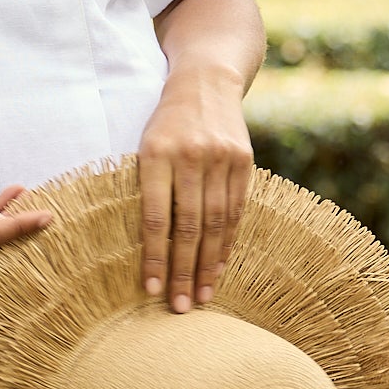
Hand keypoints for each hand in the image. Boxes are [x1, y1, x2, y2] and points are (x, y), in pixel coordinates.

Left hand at [138, 78, 253, 311]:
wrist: (206, 81)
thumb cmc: (165, 123)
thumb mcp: (144, 146)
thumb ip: (147, 189)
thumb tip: (146, 249)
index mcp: (156, 153)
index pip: (156, 217)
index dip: (155, 257)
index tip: (151, 290)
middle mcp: (190, 156)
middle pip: (188, 226)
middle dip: (183, 271)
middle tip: (179, 307)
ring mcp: (221, 158)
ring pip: (216, 223)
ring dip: (208, 265)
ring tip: (201, 296)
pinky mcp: (244, 161)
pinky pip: (235, 210)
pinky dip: (227, 243)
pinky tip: (219, 267)